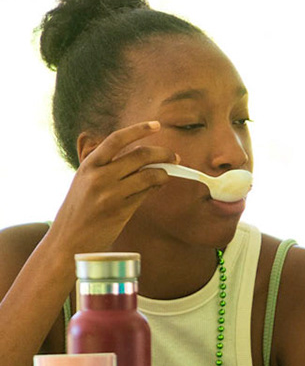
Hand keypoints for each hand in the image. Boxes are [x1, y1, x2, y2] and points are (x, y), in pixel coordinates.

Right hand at [44, 122, 174, 255]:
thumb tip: (141, 156)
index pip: (117, 139)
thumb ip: (106, 166)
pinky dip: (156, 187)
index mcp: (89, 165)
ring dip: (165, 173)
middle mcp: (99, 176)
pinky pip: (147, 192)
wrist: (69, 239)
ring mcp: (110, 193)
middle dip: (164, 154)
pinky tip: (157, 187)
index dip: (139, 130)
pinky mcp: (121, 209)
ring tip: (167, 175)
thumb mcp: (84, 181)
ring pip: (150, 174)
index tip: (156, 126)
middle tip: (175, 157)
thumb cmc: (80, 209)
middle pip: (141, 155)